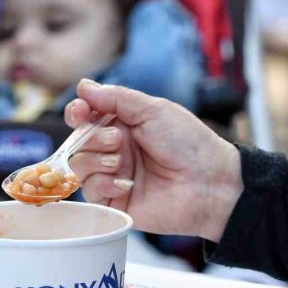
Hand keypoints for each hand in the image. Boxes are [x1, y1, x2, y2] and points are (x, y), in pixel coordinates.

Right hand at [65, 79, 242, 241]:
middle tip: (117, 140)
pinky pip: (90, 190)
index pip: (86, 116)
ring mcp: (113, 175)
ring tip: (121, 161)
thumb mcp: (153, 110)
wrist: (210, 183)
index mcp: (123, 124)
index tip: (80, 111)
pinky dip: (103, 183)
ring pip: (78, 164)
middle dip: (91, 137)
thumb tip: (83, 86)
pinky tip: (125, 183)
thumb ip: (115, 98)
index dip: (77, 112)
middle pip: (78, 140)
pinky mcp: (114, 201)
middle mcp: (114, 149)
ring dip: (95, 159)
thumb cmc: (189, 144)